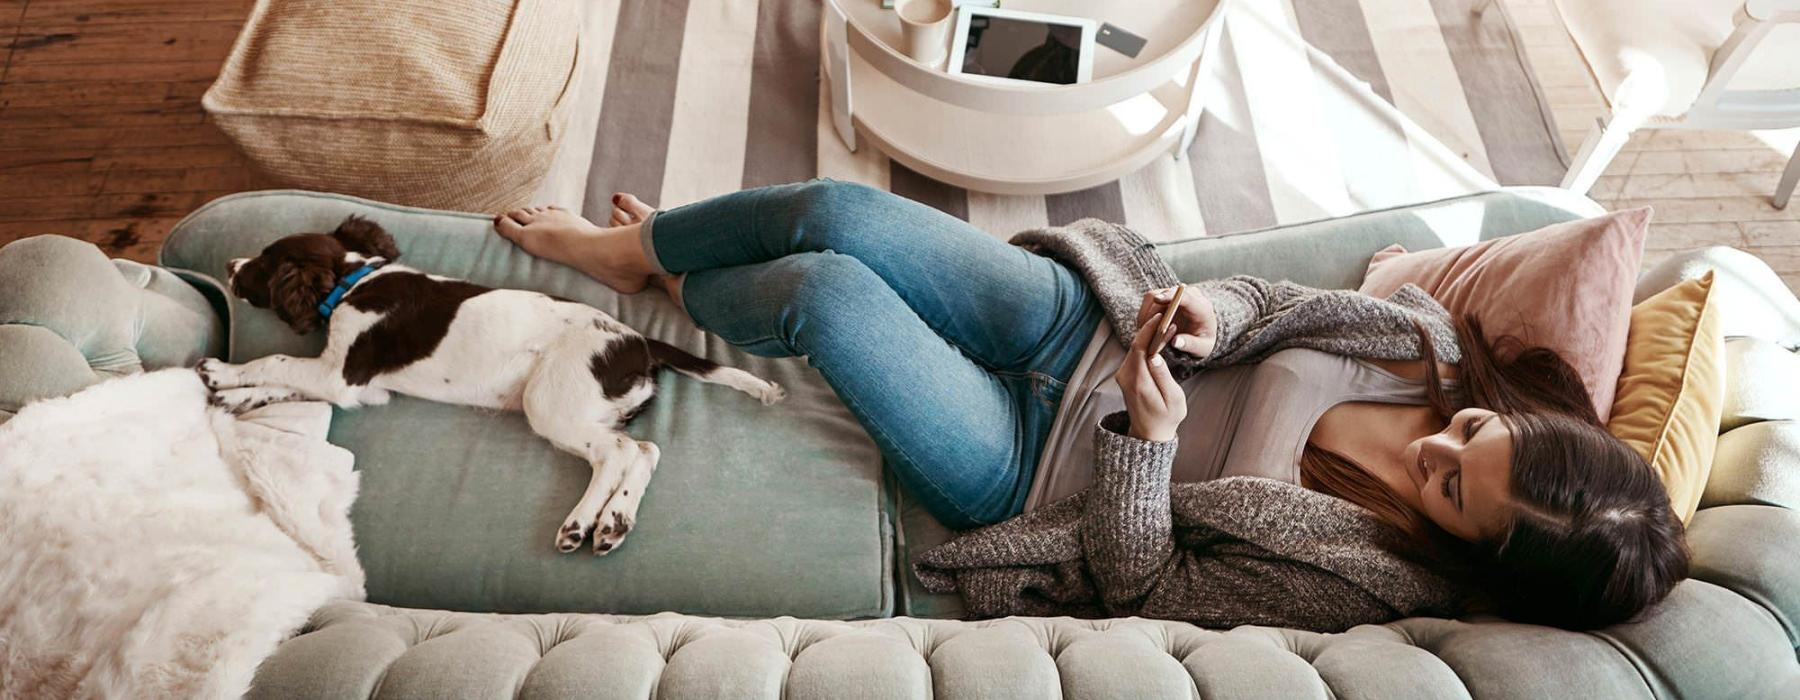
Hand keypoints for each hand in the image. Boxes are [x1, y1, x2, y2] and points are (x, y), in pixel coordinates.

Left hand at [1114, 313, 1186, 441]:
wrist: (1148, 433)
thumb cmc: (1166, 417)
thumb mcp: (1173, 399)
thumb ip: (1164, 377)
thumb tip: (1156, 356)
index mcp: (1138, 382)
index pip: (1139, 348)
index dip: (1149, 330)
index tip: (1162, 318)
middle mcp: (1126, 377)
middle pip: (1135, 344)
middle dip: (1150, 329)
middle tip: (1168, 317)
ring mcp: (1122, 376)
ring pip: (1134, 348)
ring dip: (1148, 335)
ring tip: (1165, 325)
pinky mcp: (1124, 375)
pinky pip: (1134, 354)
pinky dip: (1145, 344)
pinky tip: (1158, 340)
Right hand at [1134, 285, 1216, 358]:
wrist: (1201, 335)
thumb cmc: (1202, 342)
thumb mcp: (1202, 348)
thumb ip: (1191, 345)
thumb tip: (1176, 342)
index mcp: (1201, 306)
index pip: (1185, 295)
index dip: (1170, 296)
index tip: (1157, 299)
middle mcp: (1188, 295)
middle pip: (1165, 294)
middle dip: (1153, 312)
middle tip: (1145, 331)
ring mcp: (1175, 294)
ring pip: (1153, 297)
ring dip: (1146, 314)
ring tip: (1145, 332)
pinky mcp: (1164, 296)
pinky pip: (1148, 302)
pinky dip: (1144, 315)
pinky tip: (1146, 329)